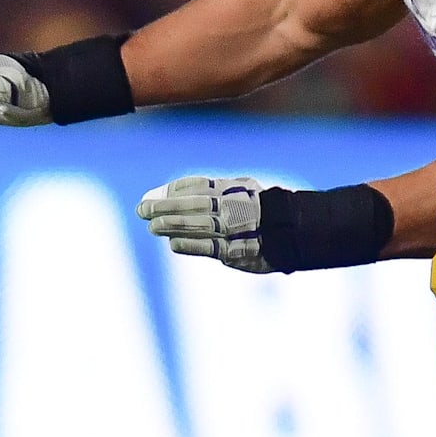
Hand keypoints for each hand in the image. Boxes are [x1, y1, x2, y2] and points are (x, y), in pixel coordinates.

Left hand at [136, 175, 276, 272]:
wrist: (293, 232)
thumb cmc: (258, 210)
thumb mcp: (239, 189)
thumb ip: (209, 191)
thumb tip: (166, 194)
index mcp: (233, 188)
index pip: (199, 185)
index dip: (174, 191)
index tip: (153, 195)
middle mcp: (234, 206)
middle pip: (195, 204)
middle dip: (166, 207)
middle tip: (142, 209)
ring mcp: (237, 229)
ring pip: (201, 225)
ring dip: (173, 225)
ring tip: (152, 226)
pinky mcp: (238, 251)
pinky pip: (211, 247)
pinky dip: (191, 245)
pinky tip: (172, 243)